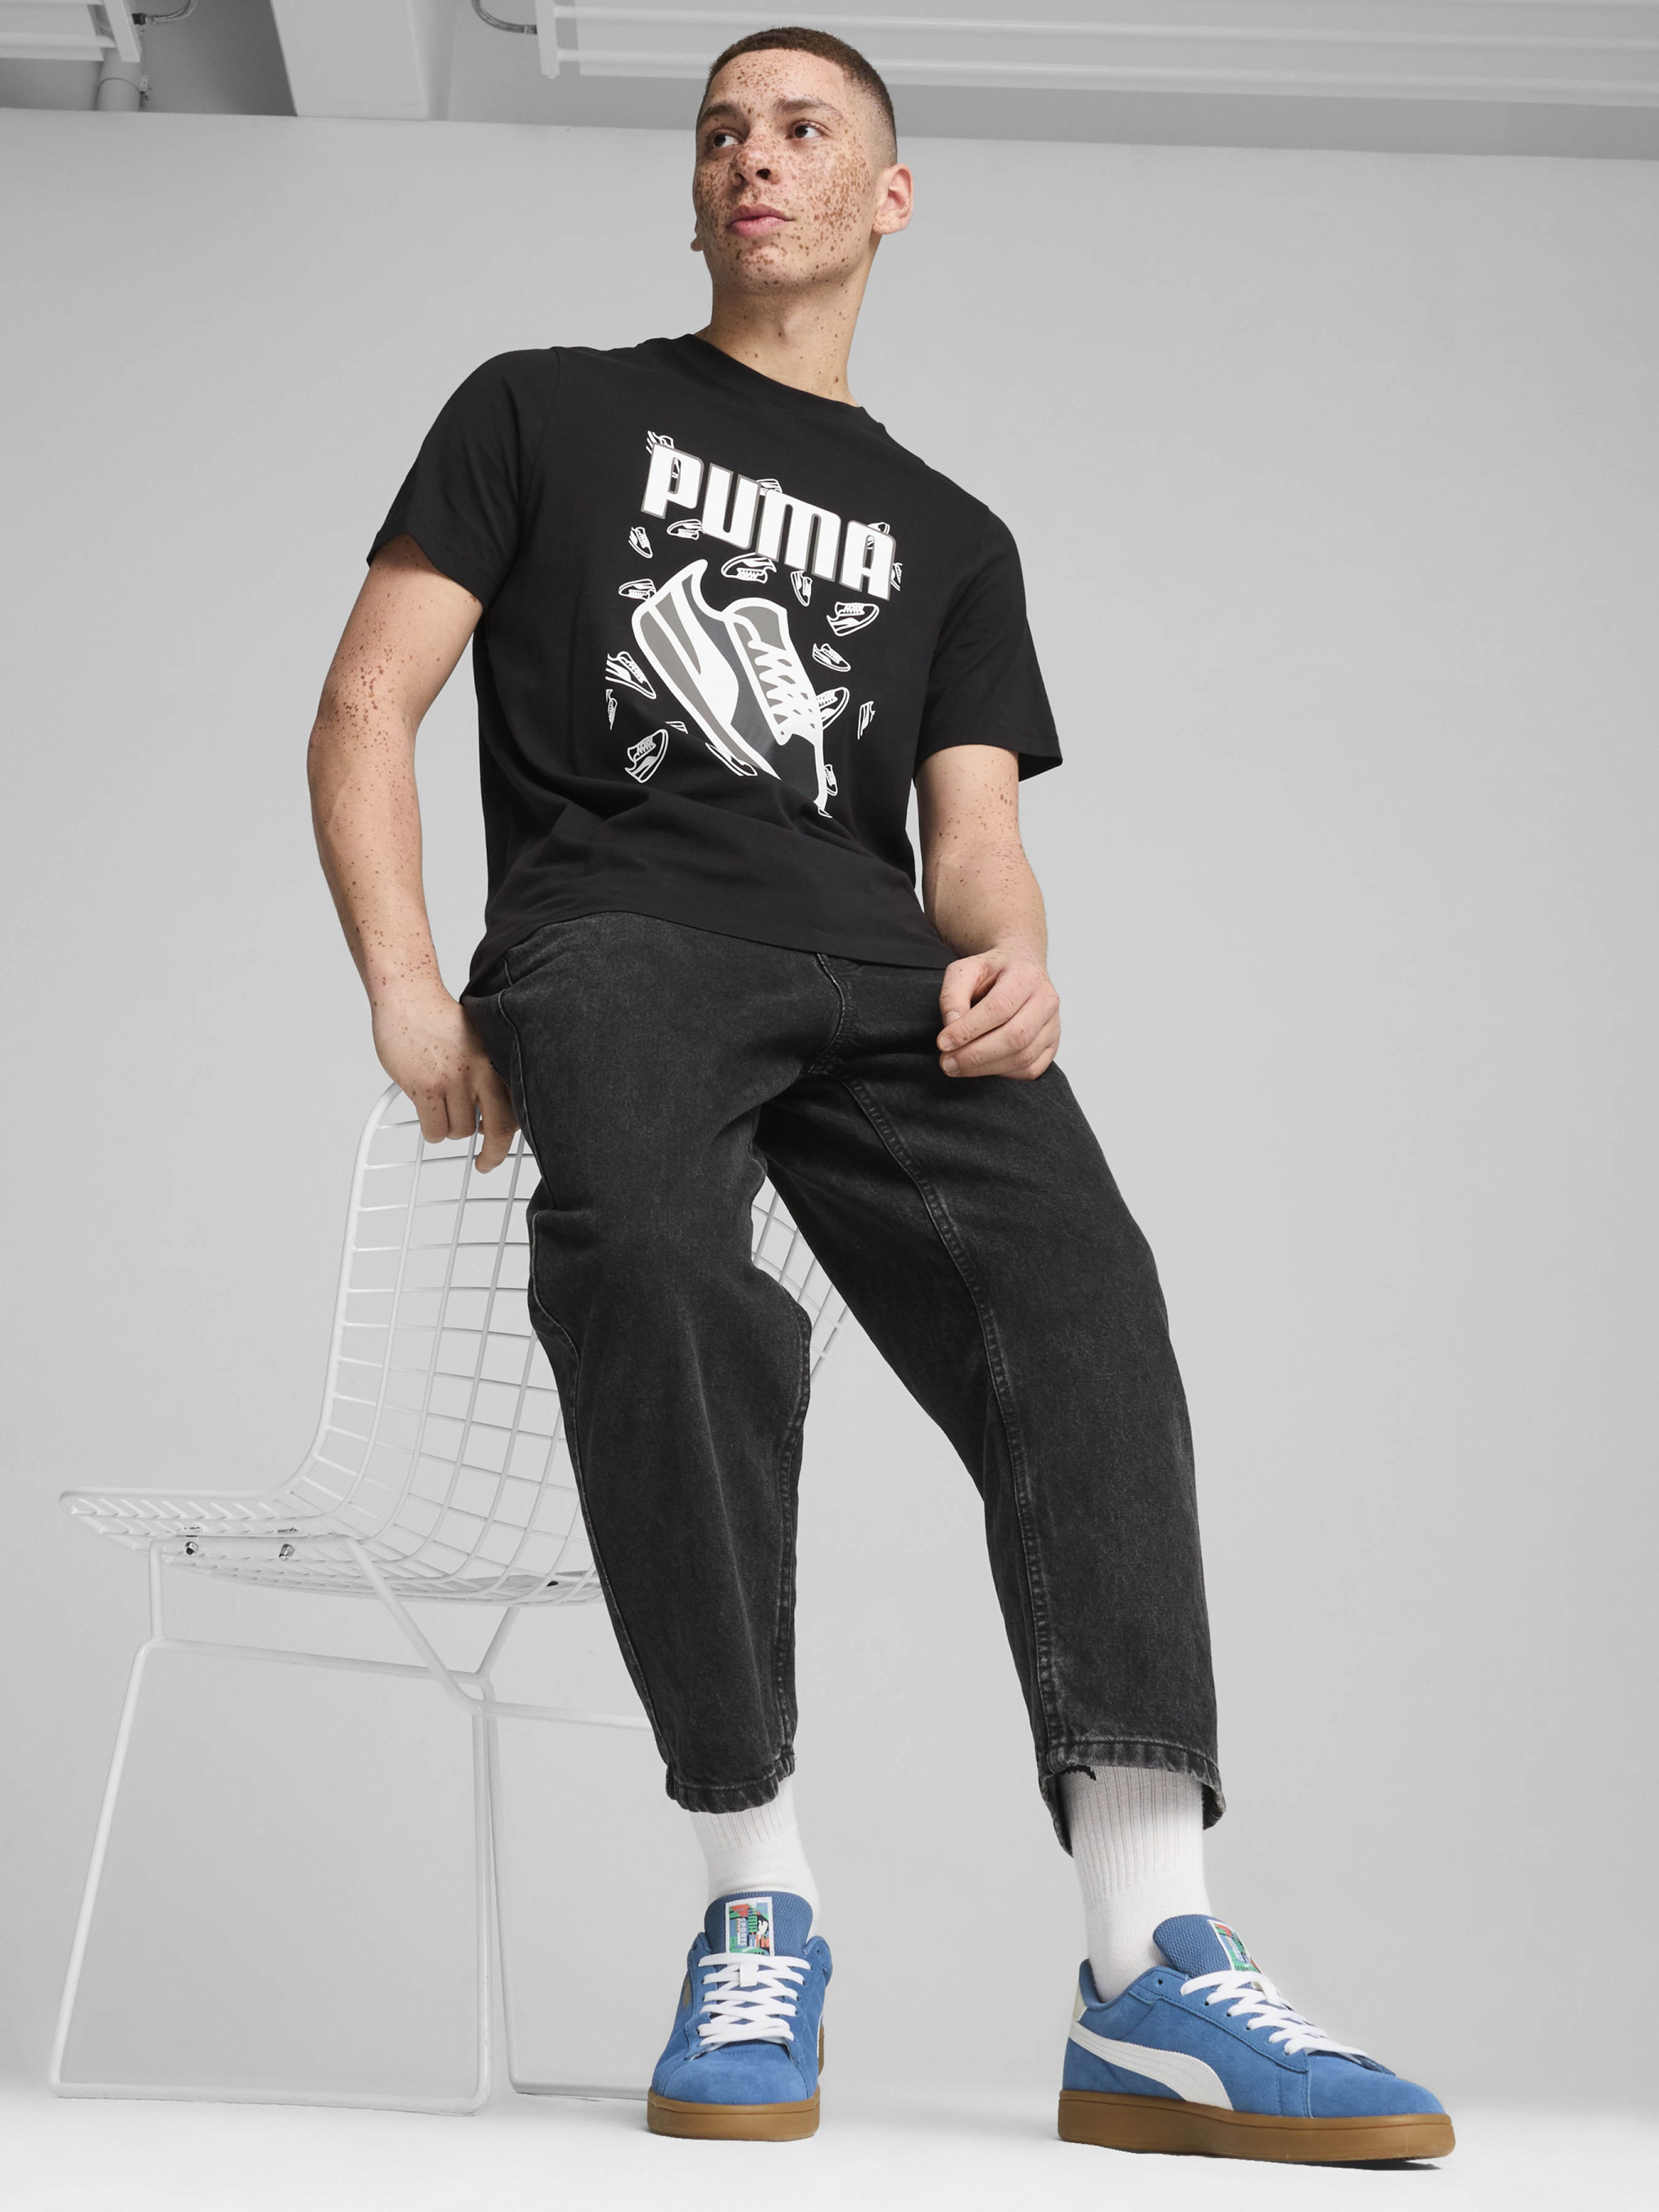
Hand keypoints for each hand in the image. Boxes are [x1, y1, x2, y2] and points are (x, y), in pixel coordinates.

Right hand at [371, 983, 518, 1171]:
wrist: (410, 998)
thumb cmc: (442, 1020)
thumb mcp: (480, 1043)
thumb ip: (490, 1075)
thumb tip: (495, 1117)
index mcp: (498, 1061)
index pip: (519, 1109)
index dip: (514, 1135)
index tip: (507, 1147)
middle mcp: (482, 1071)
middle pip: (499, 1129)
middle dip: (493, 1154)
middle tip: (485, 1164)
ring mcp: (454, 1080)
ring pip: (460, 1132)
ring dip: (451, 1130)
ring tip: (442, 1112)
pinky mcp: (426, 1086)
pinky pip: (435, 1129)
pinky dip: (432, 1131)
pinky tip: (428, 1116)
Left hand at [937, 943, 1060, 1080]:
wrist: (1020, 970)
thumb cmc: (991, 972)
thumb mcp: (965, 970)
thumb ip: (953, 995)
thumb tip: (951, 1025)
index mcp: (1026, 975)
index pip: (999, 1008)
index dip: (969, 1030)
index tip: (943, 1043)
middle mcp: (1046, 1000)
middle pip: (1015, 1037)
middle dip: (976, 1055)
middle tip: (947, 1062)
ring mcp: (1053, 1024)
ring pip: (1023, 1057)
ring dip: (985, 1068)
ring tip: (957, 1067)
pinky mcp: (1053, 1044)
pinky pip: (1031, 1069)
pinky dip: (1003, 1074)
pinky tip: (982, 1067)